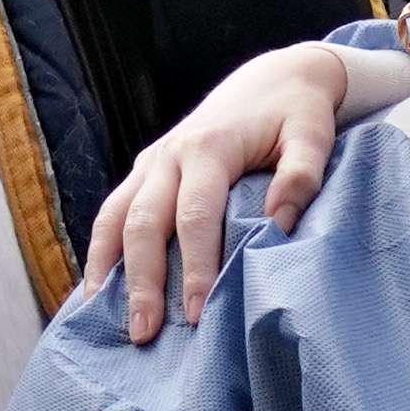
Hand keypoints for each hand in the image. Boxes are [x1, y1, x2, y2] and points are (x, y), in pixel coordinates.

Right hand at [101, 41, 389, 337]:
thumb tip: (277, 222)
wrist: (273, 78)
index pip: (195, 216)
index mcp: (209, 148)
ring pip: (114, 217)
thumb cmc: (296, 113)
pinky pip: (112, 212)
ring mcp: (151, 162)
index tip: (195, 312)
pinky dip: (100, 250)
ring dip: (106, 268)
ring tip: (102, 317)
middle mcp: (169, 155)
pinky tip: (97, 289)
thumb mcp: (312, 136)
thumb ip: (302, 175)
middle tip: (145, 332)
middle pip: (143, 222)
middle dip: (142, 280)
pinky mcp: (145, 171)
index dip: (193, 266)